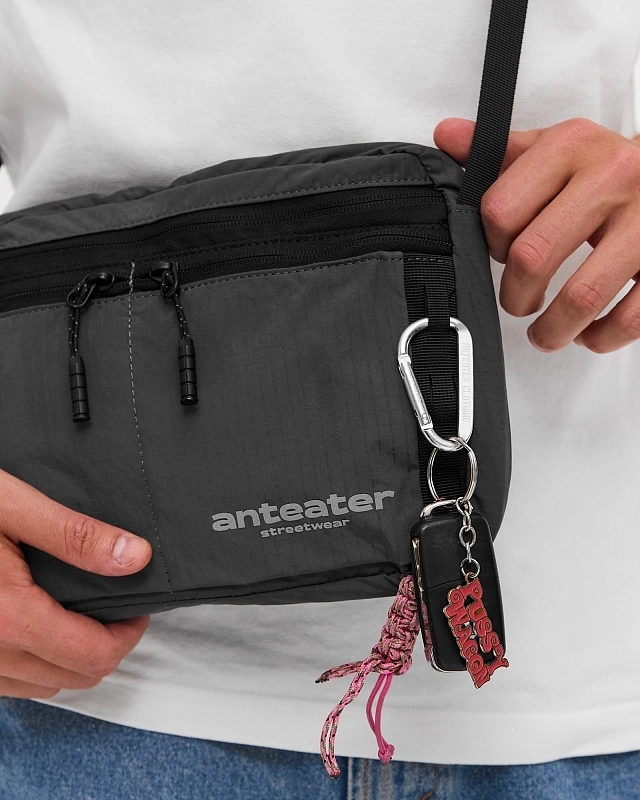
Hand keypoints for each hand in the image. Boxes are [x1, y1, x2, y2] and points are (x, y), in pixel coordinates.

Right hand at [0, 468, 151, 697]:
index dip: (129, 633)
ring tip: (79, 612)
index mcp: (9, 616)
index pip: (94, 655)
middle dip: (106, 645)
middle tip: (116, 606)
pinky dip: (36, 660)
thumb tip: (133, 557)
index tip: (136, 606)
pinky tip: (39, 623)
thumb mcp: (12, 508)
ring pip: (43, 684)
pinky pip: (9, 681)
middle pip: (75, 677)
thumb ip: (75, 536)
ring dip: (72, 656)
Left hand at [434, 117, 639, 352]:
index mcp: (572, 147)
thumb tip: (447, 136)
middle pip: (533, 256)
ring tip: (546, 333)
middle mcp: (612, 177)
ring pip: (582, 296)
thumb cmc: (608, 168)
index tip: (501, 258)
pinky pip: (631, 317)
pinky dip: (602, 338)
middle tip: (519, 304)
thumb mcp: (557, 148)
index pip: (500, 210)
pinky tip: (589, 334)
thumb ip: (504, 151)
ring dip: (554, 330)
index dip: (491, 246)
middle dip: (516, 297)